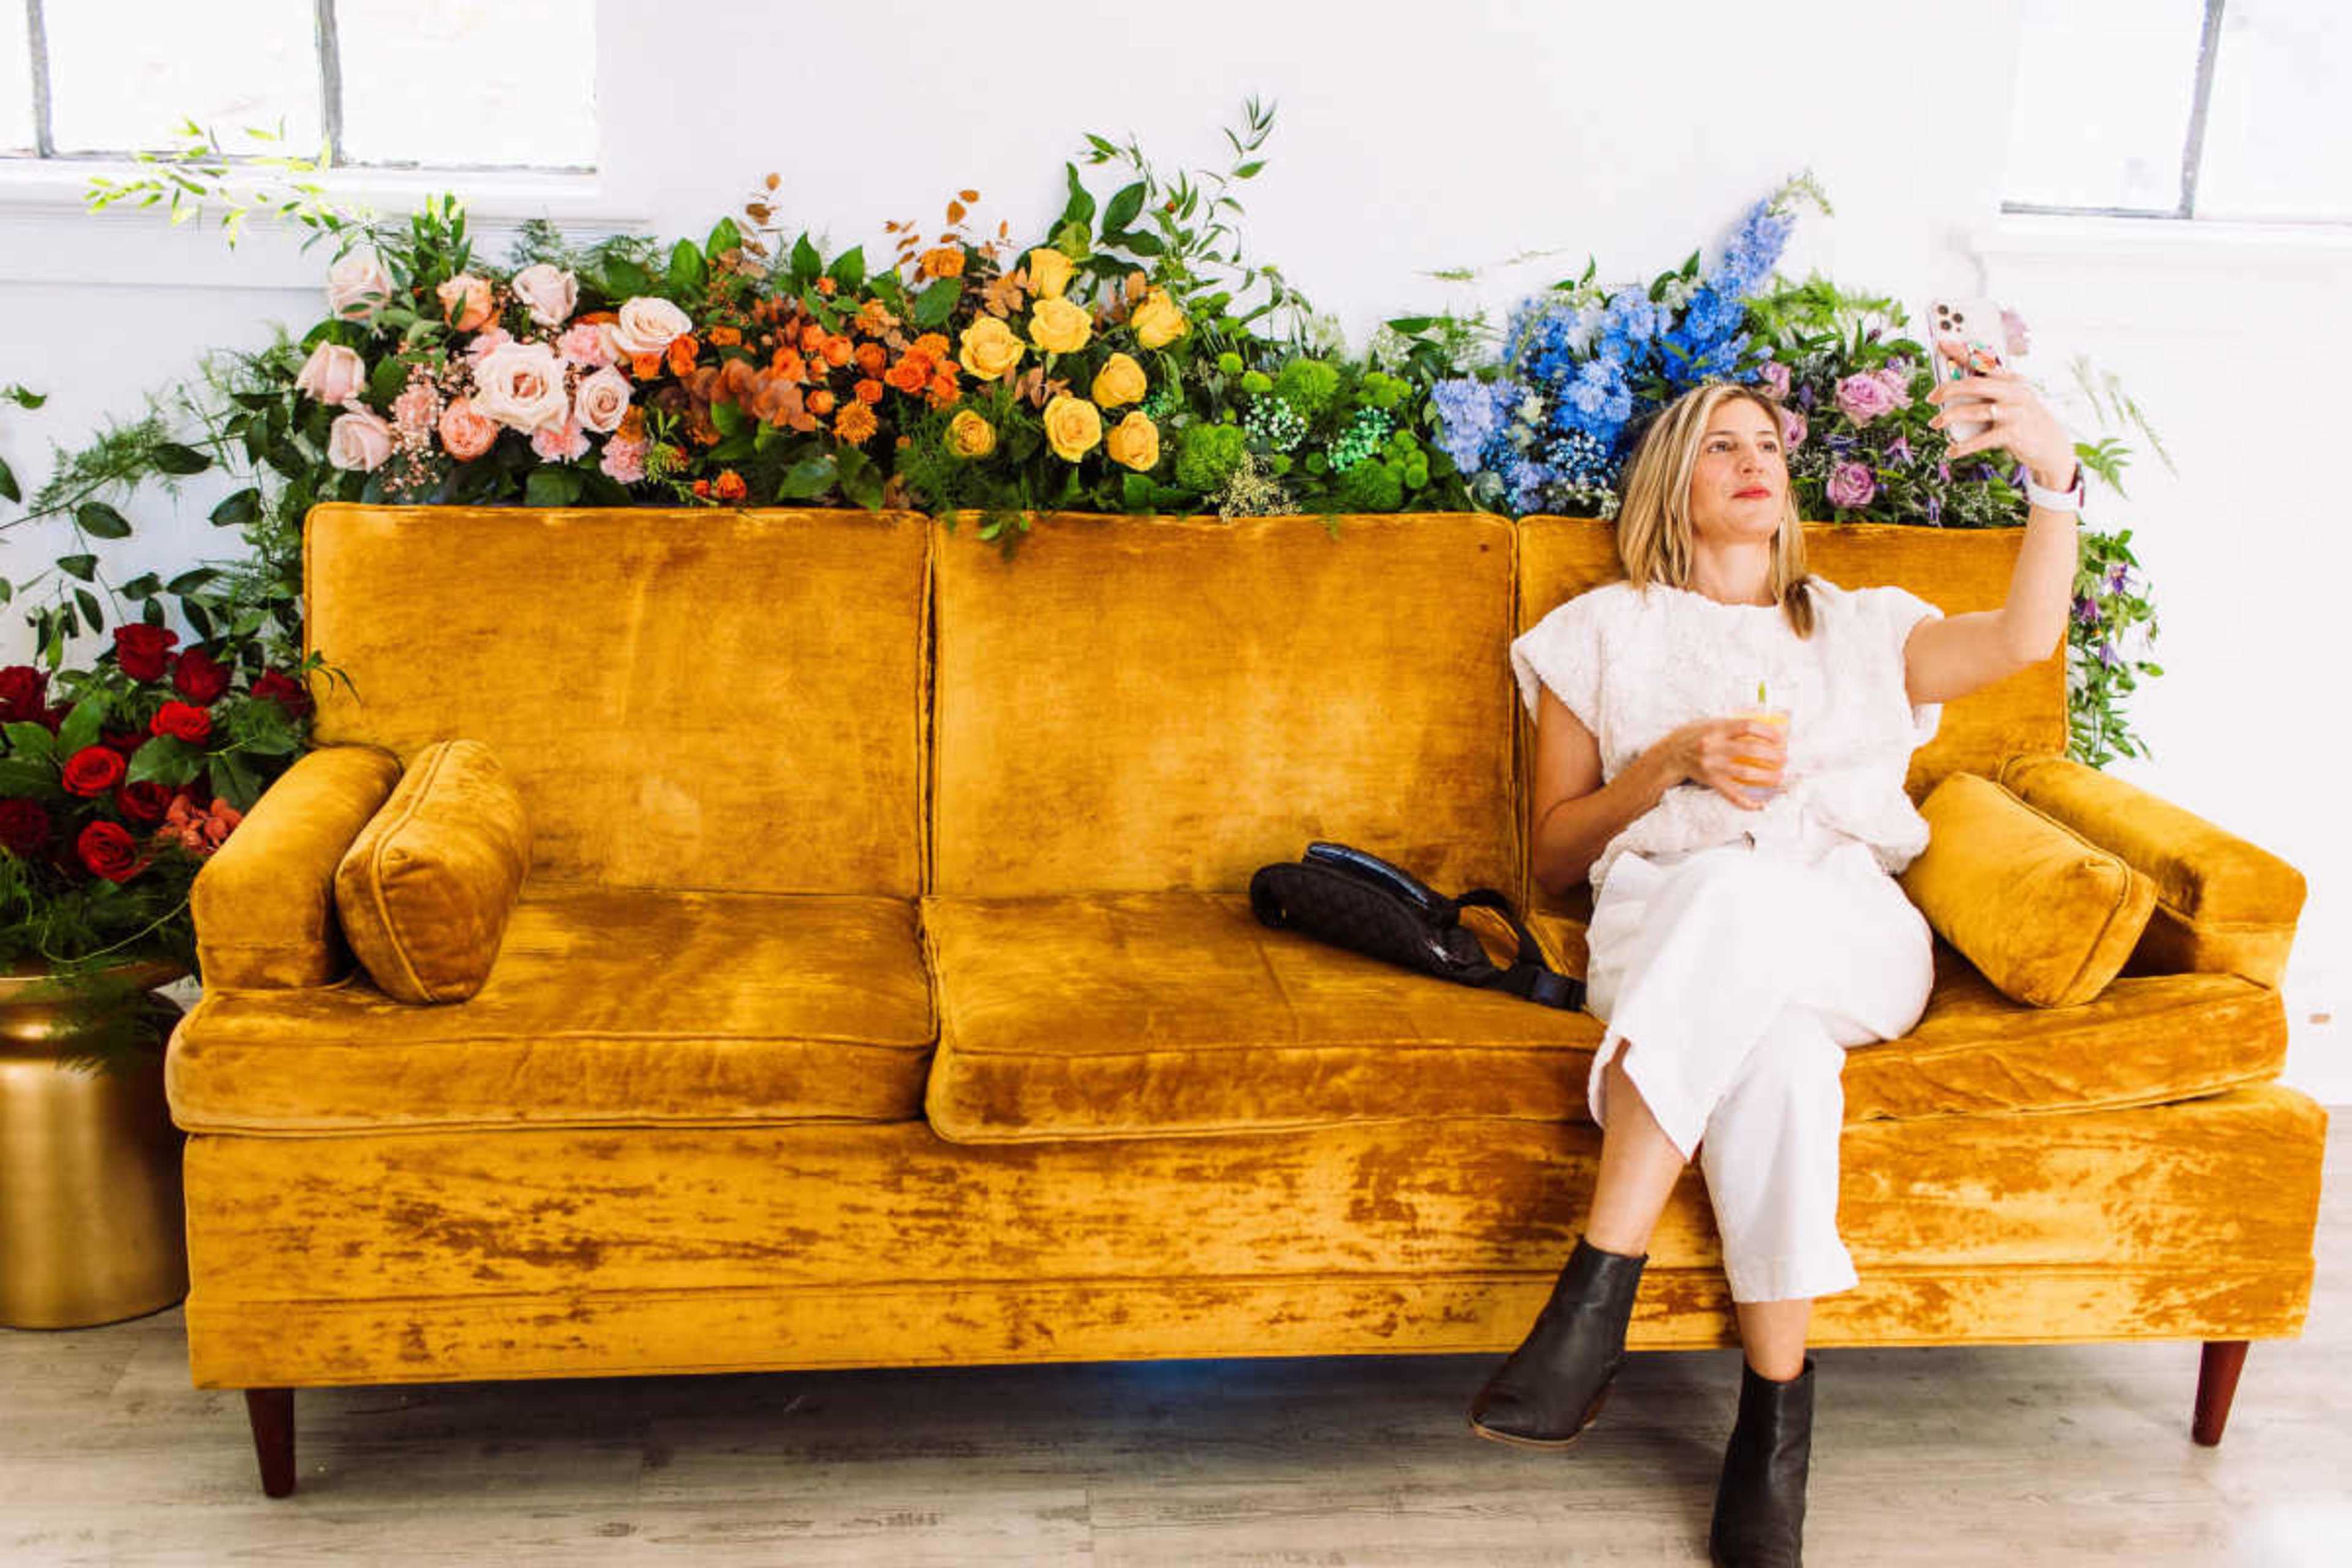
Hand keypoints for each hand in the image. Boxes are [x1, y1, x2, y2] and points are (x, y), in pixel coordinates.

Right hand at [1656, 717, 1785, 811]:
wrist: (1670, 755)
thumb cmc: (1693, 736)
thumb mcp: (1710, 723)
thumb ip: (1732, 725)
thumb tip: (1762, 726)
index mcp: (1716, 729)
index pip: (1747, 726)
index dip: (1766, 732)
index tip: (1780, 737)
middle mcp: (1714, 746)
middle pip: (1750, 749)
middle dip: (1771, 754)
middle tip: (1783, 758)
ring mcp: (1712, 765)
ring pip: (1745, 772)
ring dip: (1765, 776)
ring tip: (1779, 776)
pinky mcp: (1710, 780)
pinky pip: (1730, 794)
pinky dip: (1745, 802)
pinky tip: (1758, 805)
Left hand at [1926, 340, 2075, 489]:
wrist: (2051, 445)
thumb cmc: (2022, 420)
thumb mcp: (2010, 400)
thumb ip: (1988, 392)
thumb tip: (1950, 390)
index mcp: (2012, 380)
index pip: (1984, 362)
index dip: (1962, 352)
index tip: (1941, 344)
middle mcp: (2015, 392)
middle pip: (1976, 385)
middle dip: (1949, 389)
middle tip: (1930, 398)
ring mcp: (2015, 412)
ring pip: (1976, 411)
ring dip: (1950, 417)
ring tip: (1934, 423)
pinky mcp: (2014, 433)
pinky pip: (1983, 440)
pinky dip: (1964, 446)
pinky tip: (1951, 451)